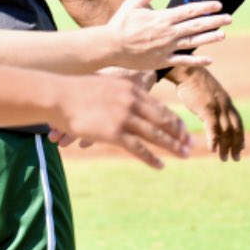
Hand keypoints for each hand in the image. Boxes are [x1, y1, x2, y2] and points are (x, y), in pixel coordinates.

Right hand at [50, 74, 190, 167]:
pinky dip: (151, 158)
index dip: (175, 121)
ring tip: (184, 155)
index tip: (184, 131)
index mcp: (131, 89)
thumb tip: (129, 100)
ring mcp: (124, 117)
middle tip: (190, 145)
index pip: (160, 107)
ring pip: (156, 135)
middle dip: (179, 134)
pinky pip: (138, 148)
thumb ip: (121, 93)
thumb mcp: (105, 85)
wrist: (59, 96)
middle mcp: (132, 102)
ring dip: (172, 146)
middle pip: (164, 120)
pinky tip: (160, 165)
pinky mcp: (114, 133)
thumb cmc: (77, 91)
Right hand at [105, 0, 228, 69]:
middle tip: (229, 18)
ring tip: (223, 35)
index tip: (218, 4)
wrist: (110, 47)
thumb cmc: (120, 23)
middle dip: (214, 21)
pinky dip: (197, 61)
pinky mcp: (162, 61)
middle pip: (195, 26)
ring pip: (193, 43)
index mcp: (162, 18)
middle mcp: (167, 33)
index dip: (205, 7)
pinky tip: (210, 59)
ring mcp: (166, 48)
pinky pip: (183, 61)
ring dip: (209, 38)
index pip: (189, 11)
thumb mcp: (132, 3)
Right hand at [167, 66, 243, 161]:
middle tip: (236, 158)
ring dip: (226, 146)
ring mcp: (216, 106)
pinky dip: (214, 140)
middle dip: (237, 145)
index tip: (242, 147)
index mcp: (226, 102)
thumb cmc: (193, 83)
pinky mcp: (206, 108)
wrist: (187, 70)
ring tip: (225, 159)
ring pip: (226, 130)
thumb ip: (213, 106)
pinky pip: (213, 127)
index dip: (240, 136)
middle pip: (235, 128)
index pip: (238, 122)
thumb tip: (212, 117)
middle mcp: (225, 105)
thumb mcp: (208, 95)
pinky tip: (213, 150)